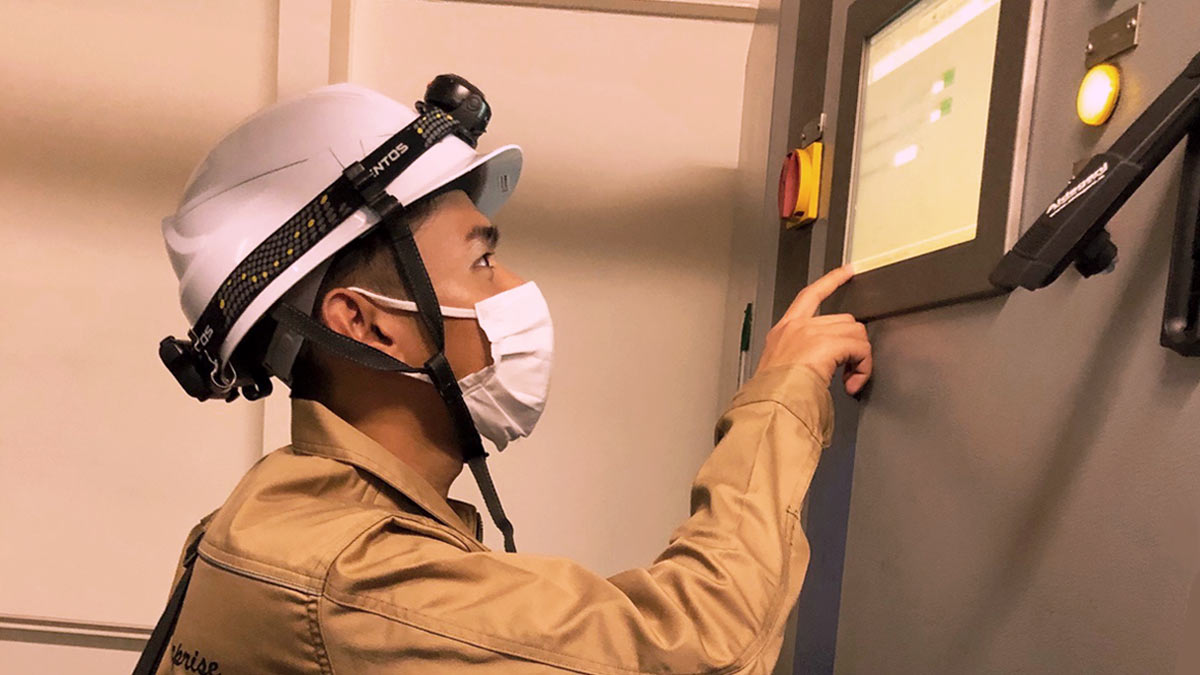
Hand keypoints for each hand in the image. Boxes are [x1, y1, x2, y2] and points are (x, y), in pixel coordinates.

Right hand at [755, 265, 872, 394]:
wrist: (771, 405)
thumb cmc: (772, 397)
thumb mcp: (779, 369)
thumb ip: (800, 358)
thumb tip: (822, 368)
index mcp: (783, 331)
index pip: (809, 296)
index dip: (831, 281)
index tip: (847, 271)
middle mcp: (797, 326)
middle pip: (843, 320)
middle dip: (852, 344)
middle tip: (848, 373)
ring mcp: (812, 333)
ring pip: (854, 333)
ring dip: (859, 358)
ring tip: (849, 381)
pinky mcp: (828, 343)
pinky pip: (860, 349)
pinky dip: (863, 367)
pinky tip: (852, 383)